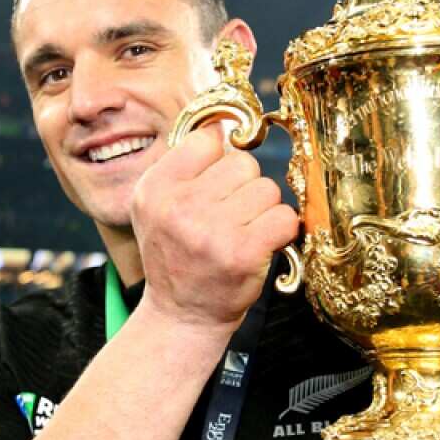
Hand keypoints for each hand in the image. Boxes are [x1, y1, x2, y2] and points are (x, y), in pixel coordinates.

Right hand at [130, 124, 299, 328]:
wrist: (182, 315)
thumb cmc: (176, 256)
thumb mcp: (157, 207)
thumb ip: (184, 166)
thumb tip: (226, 124)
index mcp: (155, 189)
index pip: (207, 140)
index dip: (221, 160)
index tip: (218, 183)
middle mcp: (179, 207)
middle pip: (243, 163)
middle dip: (244, 188)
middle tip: (230, 217)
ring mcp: (211, 231)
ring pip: (267, 189)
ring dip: (263, 211)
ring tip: (242, 233)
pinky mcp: (243, 253)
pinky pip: (284, 217)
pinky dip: (280, 231)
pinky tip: (260, 245)